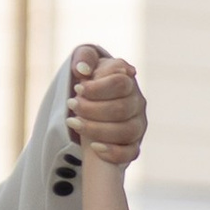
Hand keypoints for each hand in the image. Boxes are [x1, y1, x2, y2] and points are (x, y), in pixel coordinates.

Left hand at [69, 46, 145, 167]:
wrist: (93, 102)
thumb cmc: (91, 79)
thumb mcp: (85, 61)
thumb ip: (84, 57)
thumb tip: (83, 69)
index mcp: (128, 80)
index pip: (120, 83)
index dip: (97, 88)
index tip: (78, 89)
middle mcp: (137, 103)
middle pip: (121, 109)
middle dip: (92, 109)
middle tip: (72, 104)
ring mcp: (137, 125)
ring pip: (126, 131)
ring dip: (97, 129)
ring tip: (73, 122)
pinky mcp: (133, 144)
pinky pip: (130, 153)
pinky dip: (113, 152)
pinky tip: (94, 147)